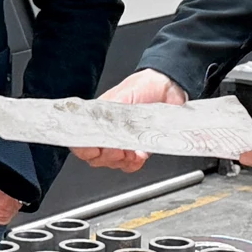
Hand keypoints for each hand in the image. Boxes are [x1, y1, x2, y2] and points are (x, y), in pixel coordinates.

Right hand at [72, 69, 188, 171]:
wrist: (168, 87)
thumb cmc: (143, 87)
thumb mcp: (121, 97)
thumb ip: (108, 114)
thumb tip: (101, 127)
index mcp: (97, 118)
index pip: (82, 139)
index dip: (84, 148)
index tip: (94, 148)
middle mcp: (108, 132)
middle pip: (95, 156)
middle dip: (105, 157)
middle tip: (116, 150)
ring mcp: (123, 142)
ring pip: (112, 163)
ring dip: (120, 161)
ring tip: (129, 152)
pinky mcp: (139, 149)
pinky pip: (131, 164)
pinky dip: (134, 163)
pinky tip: (139, 155)